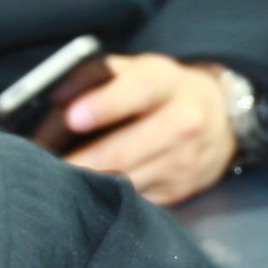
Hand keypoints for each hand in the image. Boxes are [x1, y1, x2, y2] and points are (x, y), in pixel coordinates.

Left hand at [58, 54, 239, 204]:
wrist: (221, 120)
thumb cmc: (163, 92)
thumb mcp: (139, 69)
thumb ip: (98, 76)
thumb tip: (59, 100)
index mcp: (165, 83)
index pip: (137, 92)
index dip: (104, 105)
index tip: (72, 118)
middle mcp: (182, 122)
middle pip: (125, 151)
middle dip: (81, 162)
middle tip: (47, 168)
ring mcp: (182, 161)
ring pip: (125, 182)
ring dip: (88, 184)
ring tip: (57, 183)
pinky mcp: (179, 190)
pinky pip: (134, 199)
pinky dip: (107, 198)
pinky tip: (89, 192)